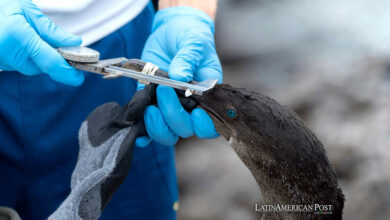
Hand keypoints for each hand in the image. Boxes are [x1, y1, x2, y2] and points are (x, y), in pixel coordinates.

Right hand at [0, 0, 83, 85]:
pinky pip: (15, 65)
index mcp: (17, 34)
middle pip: (40, 67)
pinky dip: (21, 56)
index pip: (49, 62)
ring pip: (27, 67)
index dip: (67, 72)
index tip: (78, 77)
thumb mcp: (27, 10)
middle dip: (49, 58)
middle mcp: (6, 50)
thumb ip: (51, 31)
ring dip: (33, 56)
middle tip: (50, 43)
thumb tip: (74, 44)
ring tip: (24, 35)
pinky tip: (15, 41)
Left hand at [136, 6, 222, 146]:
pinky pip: (149, 127)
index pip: (211, 123)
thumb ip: (188, 59)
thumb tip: (179, 77)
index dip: (204, 125)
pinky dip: (143, 132)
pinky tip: (137, 129)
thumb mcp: (193, 42)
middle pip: (186, 129)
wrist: (172, 32)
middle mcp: (190, 106)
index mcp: (207, 95)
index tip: (196, 112)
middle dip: (174, 115)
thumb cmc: (190, 36)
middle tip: (164, 90)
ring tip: (149, 108)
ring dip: (158, 126)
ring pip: (168, 133)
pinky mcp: (152, 104)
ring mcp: (171, 107)